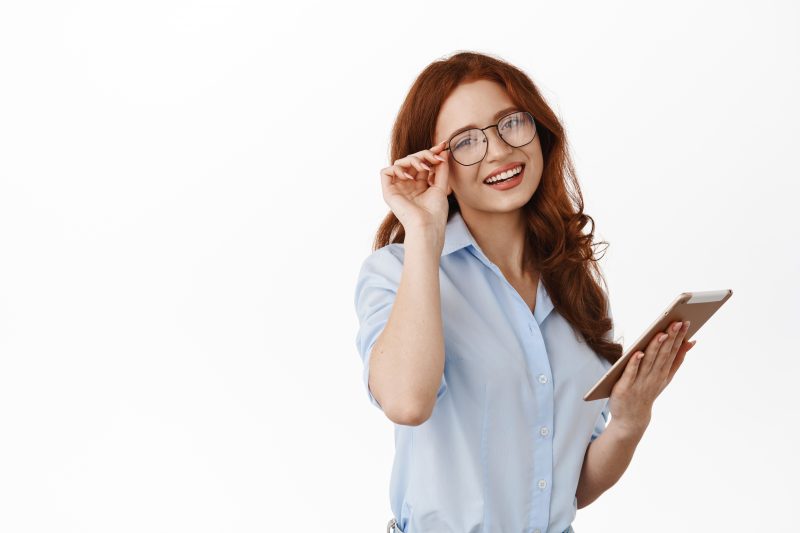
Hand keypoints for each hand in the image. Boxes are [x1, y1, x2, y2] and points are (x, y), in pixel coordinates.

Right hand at [379, 140, 451, 234]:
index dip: (431, 152)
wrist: (427, 227)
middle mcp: (407, 185)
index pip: (422, 162)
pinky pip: (386, 172)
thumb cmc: (435, 212)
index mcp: (419, 184)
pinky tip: (410, 178)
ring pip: (399, 162)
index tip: (443, 145)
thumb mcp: (441, 186)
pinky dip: (398, 169)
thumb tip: (443, 151)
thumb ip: (441, 169)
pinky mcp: (388, 192)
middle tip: (436, 157)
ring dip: (413, 160)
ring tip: (424, 168)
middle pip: (411, 159)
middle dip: (424, 154)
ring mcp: (397, 188)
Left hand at [608, 320, 697, 435]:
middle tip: (677, 321)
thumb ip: (677, 359)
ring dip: (655, 347)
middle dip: (670, 338)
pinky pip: (630, 373)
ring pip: (648, 361)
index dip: (679, 337)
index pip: (673, 352)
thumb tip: (691, 341)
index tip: (685, 321)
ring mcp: (639, 382)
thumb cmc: (647, 392)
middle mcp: (653, 377)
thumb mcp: (665, 377)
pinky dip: (634, 363)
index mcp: (663, 373)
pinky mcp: (624, 387)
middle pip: (663, 354)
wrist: (631, 418)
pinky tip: (638, 352)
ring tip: (661, 333)